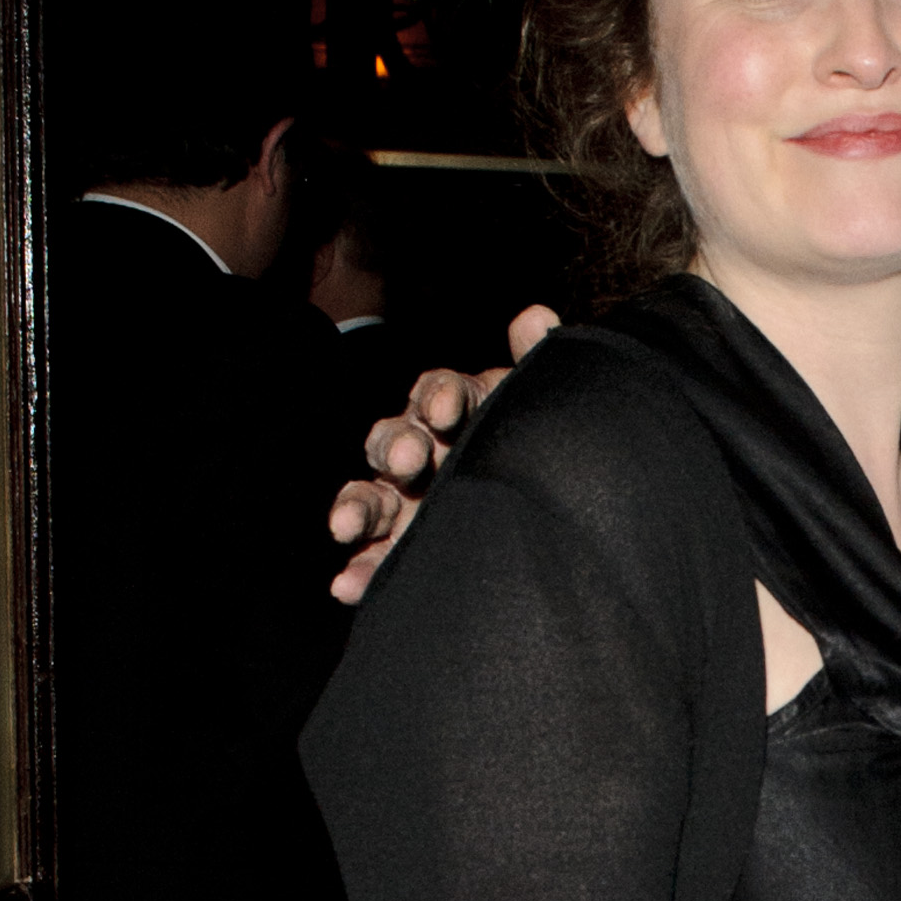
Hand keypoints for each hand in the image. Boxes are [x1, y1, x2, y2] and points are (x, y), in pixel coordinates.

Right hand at [328, 302, 560, 601]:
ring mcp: (405, 504)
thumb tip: (536, 315)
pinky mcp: (398, 552)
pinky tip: (346, 585)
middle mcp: (423, 454)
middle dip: (397, 446)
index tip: (448, 408)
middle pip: (396, 439)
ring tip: (348, 526)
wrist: (554, 527)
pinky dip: (358, 571)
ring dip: (357, 507)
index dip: (442, 397)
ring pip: (371, 498)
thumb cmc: (538, 449)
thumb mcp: (540, 405)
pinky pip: (372, 559)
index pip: (441, 394)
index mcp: (457, 413)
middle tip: (410, 459)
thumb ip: (537, 362)